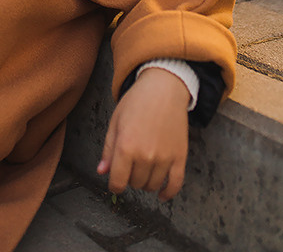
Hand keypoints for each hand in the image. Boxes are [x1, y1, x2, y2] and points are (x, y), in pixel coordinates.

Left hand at [97, 68, 189, 200]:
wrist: (163, 88)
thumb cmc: (136, 102)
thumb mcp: (116, 121)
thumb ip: (108, 149)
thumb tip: (102, 172)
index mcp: (125, 146)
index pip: (118, 182)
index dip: (115, 184)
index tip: (116, 182)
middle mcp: (145, 155)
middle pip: (135, 184)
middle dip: (130, 178)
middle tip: (131, 164)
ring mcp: (164, 158)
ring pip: (152, 186)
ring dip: (146, 182)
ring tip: (144, 169)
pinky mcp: (180, 157)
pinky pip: (175, 185)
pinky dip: (168, 194)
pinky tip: (162, 195)